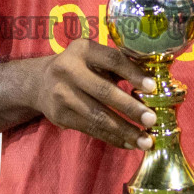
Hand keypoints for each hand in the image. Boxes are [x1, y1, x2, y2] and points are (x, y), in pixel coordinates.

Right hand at [27, 38, 158, 149]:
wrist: (40, 83)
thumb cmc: (80, 67)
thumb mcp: (94, 57)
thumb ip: (119, 65)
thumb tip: (153, 84)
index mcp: (82, 49)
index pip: (112, 59)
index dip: (133, 73)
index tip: (153, 88)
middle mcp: (68, 70)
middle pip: (104, 91)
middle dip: (130, 108)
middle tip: (152, 120)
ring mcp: (61, 95)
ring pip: (98, 116)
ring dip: (125, 130)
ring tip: (146, 141)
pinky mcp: (60, 116)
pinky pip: (91, 129)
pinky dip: (113, 138)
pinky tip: (130, 143)